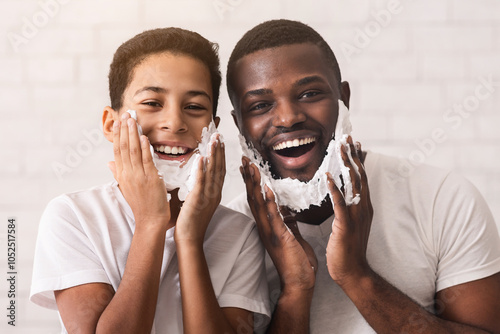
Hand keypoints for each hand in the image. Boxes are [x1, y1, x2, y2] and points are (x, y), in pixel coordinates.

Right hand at [108, 112, 170, 231]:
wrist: (150, 220)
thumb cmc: (141, 204)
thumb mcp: (126, 187)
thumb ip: (118, 173)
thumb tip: (109, 162)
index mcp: (122, 175)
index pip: (117, 150)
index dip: (118, 135)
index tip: (118, 122)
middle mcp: (128, 174)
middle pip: (124, 148)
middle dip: (124, 130)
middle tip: (126, 114)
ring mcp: (138, 176)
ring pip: (133, 151)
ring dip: (133, 134)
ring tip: (132, 120)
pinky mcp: (150, 179)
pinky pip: (146, 160)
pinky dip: (145, 148)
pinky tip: (144, 137)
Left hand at [174, 134, 224, 244]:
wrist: (190, 239)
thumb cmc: (191, 222)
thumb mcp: (196, 201)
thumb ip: (197, 188)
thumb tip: (194, 177)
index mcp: (214, 193)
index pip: (219, 170)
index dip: (220, 155)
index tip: (219, 141)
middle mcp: (214, 193)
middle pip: (219, 167)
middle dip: (219, 150)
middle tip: (219, 135)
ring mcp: (208, 196)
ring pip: (213, 172)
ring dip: (214, 155)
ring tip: (214, 141)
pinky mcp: (198, 200)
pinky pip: (201, 182)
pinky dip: (202, 169)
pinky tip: (202, 158)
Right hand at [240, 157, 317, 294]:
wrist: (300, 283)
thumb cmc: (296, 262)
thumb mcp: (291, 237)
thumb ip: (287, 223)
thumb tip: (286, 211)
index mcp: (268, 226)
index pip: (257, 200)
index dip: (252, 182)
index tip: (248, 166)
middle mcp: (264, 227)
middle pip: (252, 198)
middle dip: (248, 178)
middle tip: (244, 159)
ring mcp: (270, 232)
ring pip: (258, 204)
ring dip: (254, 184)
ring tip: (250, 167)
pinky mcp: (279, 237)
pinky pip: (272, 216)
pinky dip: (269, 201)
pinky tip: (266, 188)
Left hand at [326, 136, 372, 286]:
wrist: (352, 271)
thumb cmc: (348, 248)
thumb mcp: (350, 224)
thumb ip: (348, 208)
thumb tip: (343, 195)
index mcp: (363, 207)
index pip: (361, 178)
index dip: (358, 160)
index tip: (354, 144)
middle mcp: (363, 207)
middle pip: (359, 175)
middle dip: (353, 155)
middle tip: (347, 137)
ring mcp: (356, 215)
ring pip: (352, 184)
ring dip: (345, 164)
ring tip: (340, 148)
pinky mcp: (346, 224)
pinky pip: (339, 202)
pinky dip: (334, 188)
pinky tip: (327, 175)